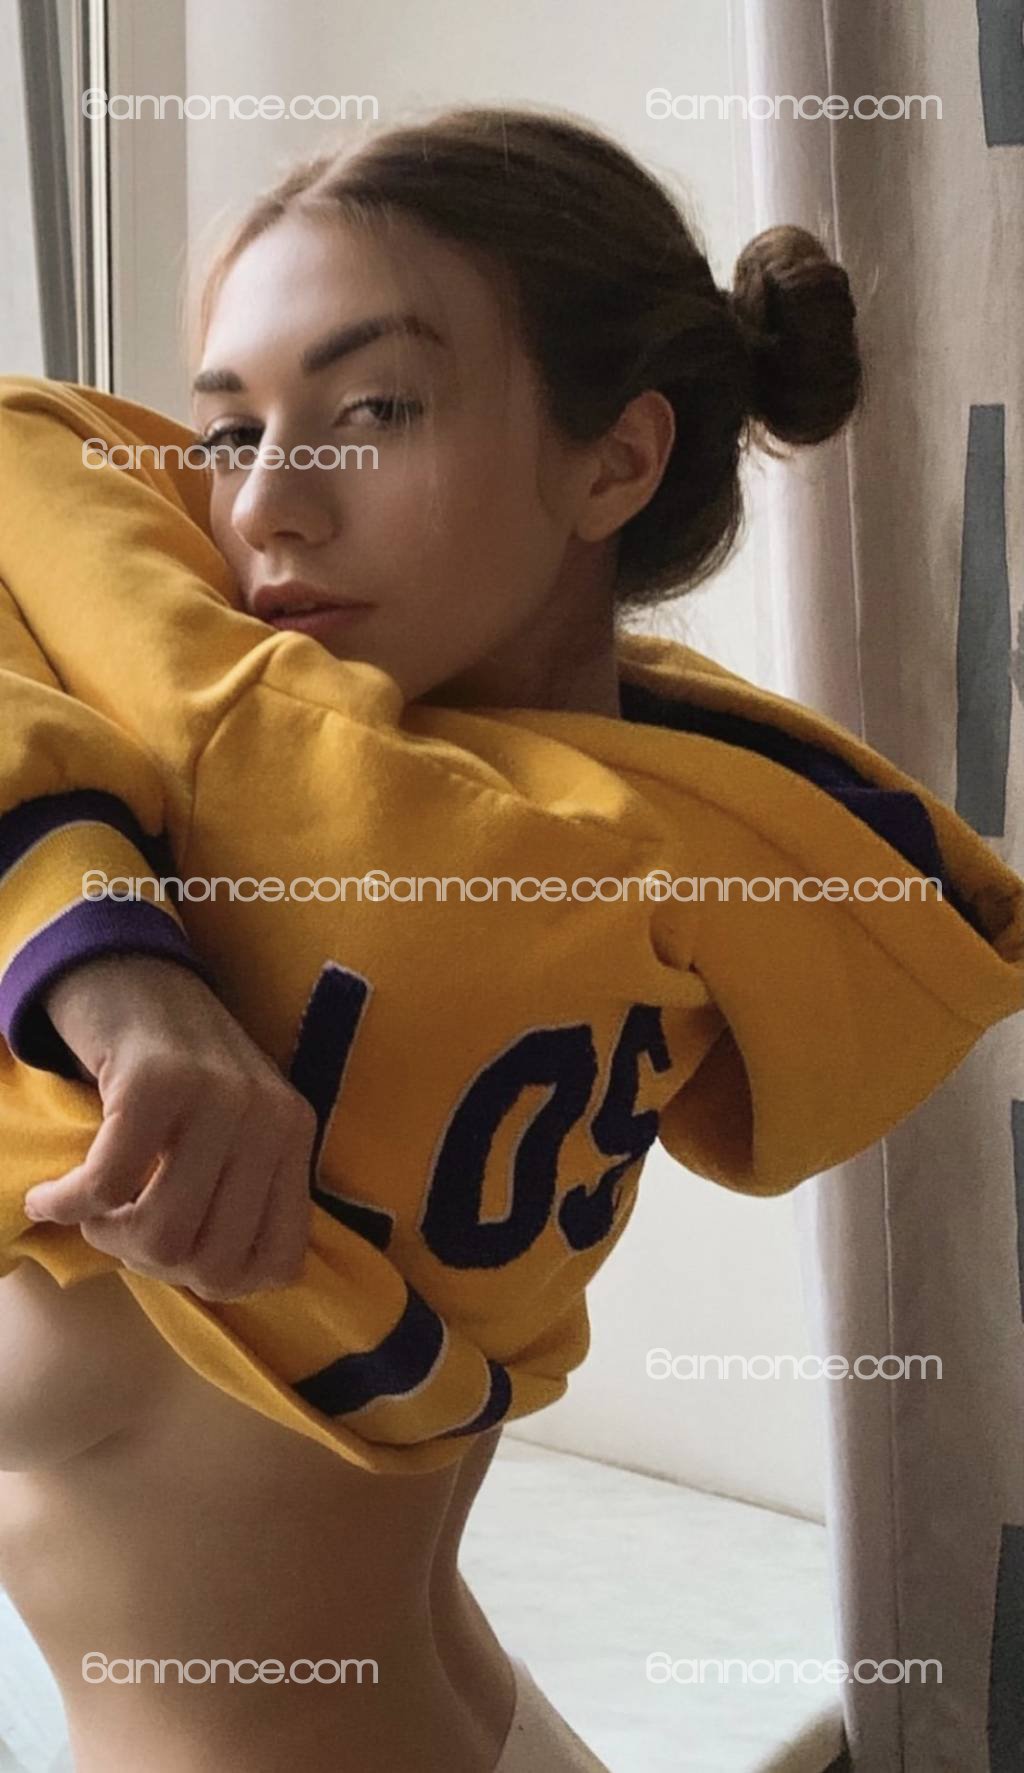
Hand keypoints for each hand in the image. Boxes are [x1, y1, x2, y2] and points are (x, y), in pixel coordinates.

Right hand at [23, 954, 316, 1301]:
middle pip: (212, 1261)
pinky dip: (64, 1205)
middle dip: (153, 1264)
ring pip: (161, 1233)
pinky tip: (48, 1198)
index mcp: (293, 1136)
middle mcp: (268, 1117)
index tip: (176, 1258)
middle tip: (120, 1231)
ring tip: (88, 1210)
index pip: (279, 1263)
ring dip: (107, 1237)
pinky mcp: (154, 1083)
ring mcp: (217, 1097)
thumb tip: (219, 1281)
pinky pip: (105, 1187)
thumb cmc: (176, 1064)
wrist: (131, 971)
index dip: (218, 1282)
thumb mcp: (233, 1126)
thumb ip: (240, 1190)